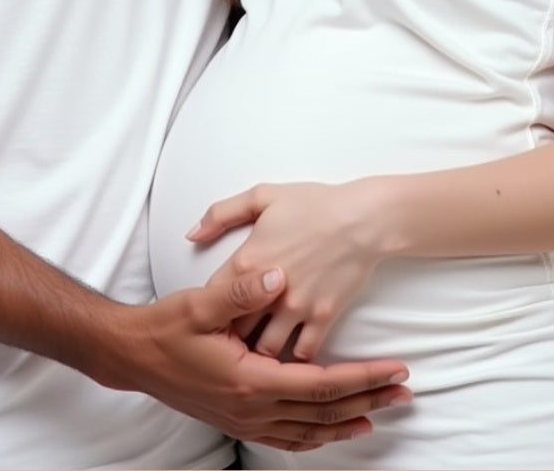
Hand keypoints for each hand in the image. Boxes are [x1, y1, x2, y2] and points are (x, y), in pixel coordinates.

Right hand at [114, 267, 410, 451]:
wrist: (133, 357)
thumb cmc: (167, 328)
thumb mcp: (200, 303)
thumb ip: (240, 290)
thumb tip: (278, 276)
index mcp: (251, 380)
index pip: (322, 384)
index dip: (363, 377)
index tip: (395, 369)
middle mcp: (253, 409)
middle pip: (325, 412)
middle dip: (369, 401)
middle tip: (404, 393)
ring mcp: (245, 421)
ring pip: (310, 431)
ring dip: (348, 421)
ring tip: (380, 413)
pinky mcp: (237, 421)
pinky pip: (288, 438)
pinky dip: (316, 436)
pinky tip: (331, 431)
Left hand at [188, 181, 386, 362]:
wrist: (362, 217)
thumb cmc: (313, 204)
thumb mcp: (262, 196)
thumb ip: (220, 214)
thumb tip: (192, 234)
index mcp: (247, 261)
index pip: (212, 298)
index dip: (210, 308)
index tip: (214, 312)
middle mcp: (267, 291)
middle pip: (235, 330)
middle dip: (231, 336)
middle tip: (232, 338)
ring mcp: (296, 308)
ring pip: (265, 350)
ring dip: (260, 351)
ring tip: (259, 349)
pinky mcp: (322, 317)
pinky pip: (302, 353)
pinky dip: (295, 357)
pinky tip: (292, 350)